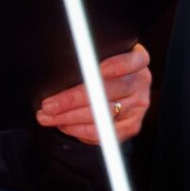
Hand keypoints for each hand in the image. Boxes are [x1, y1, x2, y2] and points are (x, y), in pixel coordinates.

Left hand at [35, 45, 151, 144]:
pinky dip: (81, 131)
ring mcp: (138, 106)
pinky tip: (65, 126)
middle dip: (72, 100)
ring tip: (49, 117)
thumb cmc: (107, 71)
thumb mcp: (104, 57)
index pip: (130, 61)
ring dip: (70, 118)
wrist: (126, 89)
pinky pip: (104, 133)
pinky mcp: (132, 126)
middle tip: (49, 105)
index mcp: (137, 61)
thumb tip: (62, 69)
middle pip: (107, 92)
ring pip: (102, 115)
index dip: (115, 66)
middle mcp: (140, 83)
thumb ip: (90, 60)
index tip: (97, 70)